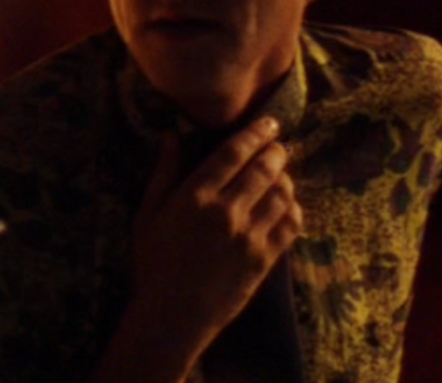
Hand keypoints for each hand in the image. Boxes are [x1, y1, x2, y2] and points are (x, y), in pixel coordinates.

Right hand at [124, 116, 303, 371]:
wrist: (171, 318)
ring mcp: (249, 236)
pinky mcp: (264, 258)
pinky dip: (293, 208)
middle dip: (276, 151)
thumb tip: (171, 135)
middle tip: (278, 146)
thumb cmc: (154, 265)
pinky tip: (286, 205)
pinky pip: (290, 223)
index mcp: (195, 197)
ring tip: (280, 175)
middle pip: (264, 167)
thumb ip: (163, 173)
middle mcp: (226, 212)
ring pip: (281, 193)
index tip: (269, 123)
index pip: (233, 152)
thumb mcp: (147, 216)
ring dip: (285, 178)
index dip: (255, 133)